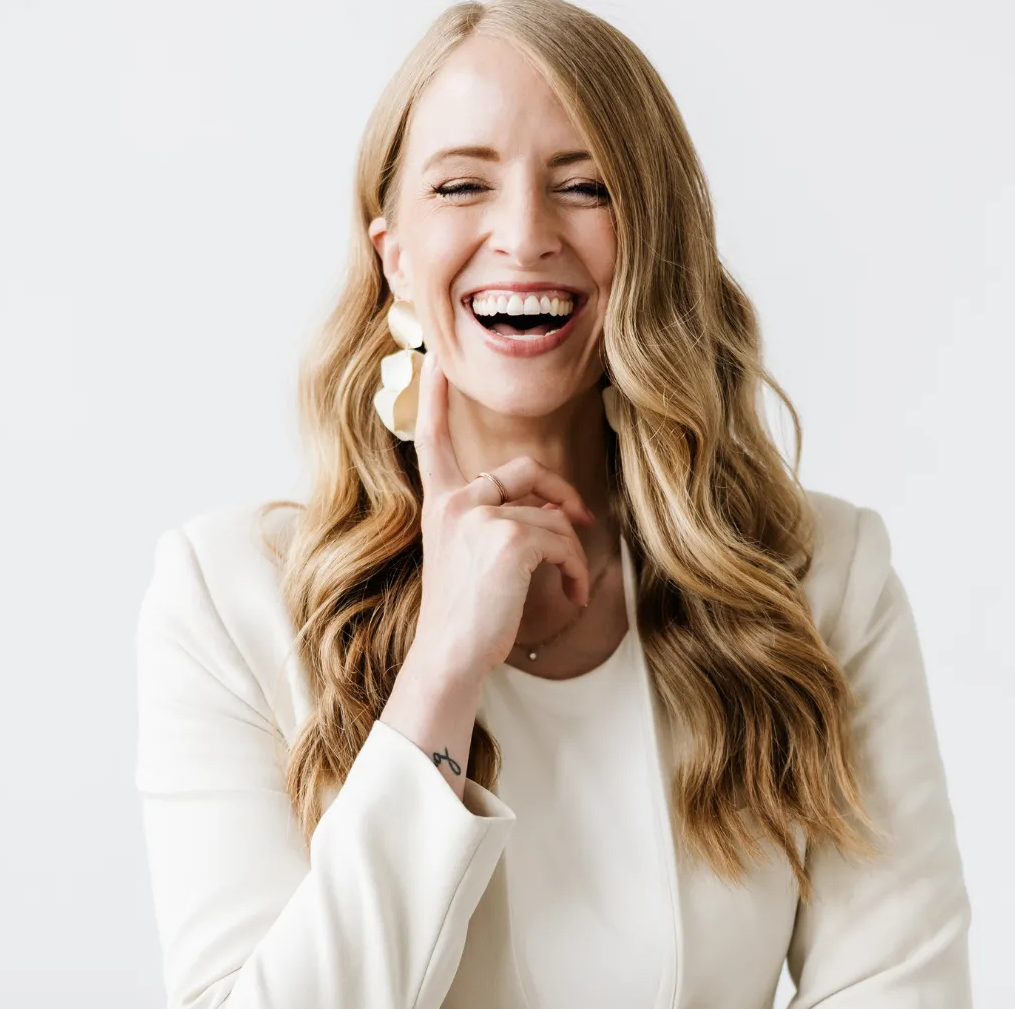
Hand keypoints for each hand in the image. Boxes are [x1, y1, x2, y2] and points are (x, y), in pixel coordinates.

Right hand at [410, 350, 595, 680]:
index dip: (433, 397)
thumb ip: (492, 520)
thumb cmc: (463, 614)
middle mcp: (455, 501)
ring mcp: (479, 516)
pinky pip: (561, 540)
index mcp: (440, 503)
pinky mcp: (508, 538)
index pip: (433, 440)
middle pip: (525, 469)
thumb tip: (554, 508)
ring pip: (552, 515)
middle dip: (561, 492)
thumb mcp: (465, 556)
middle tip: (581, 519)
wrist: (450, 656)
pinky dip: (574, 569)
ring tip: (568, 585)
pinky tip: (570, 595)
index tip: (434, 358)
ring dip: (570, 553)